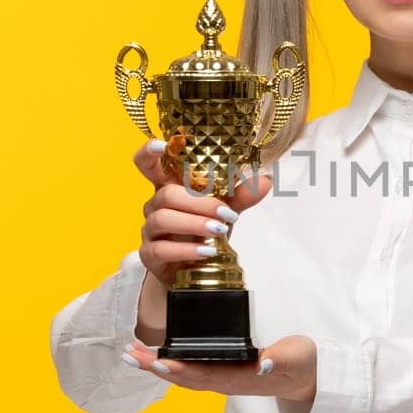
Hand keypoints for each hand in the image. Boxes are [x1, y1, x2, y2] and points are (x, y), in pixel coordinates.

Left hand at [121, 335, 317, 404]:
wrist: (307, 380)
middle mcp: (225, 382)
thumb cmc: (302, 365)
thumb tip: (264, 363)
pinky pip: (190, 369)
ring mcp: (222, 378)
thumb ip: (283, 359)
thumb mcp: (298, 357)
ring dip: (156, 366)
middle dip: (154, 367)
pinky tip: (155, 354)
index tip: (156, 362)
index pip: (203, 375)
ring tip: (131, 353)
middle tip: (128, 354)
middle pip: (184, 377)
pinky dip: (169, 362)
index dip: (179, 370)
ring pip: (183, 375)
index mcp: (239, 378)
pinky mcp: (222, 372)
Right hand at [133, 132, 271, 289]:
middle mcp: (155, 205)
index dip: (148, 151)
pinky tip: (207, 251)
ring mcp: (149, 230)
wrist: (193, 268)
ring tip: (219, 230)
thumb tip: (265, 180)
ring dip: (195, 223)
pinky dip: (186, 250)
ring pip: (163, 219)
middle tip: (226, 213)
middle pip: (167, 194)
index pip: (147, 164)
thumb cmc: (203, 231)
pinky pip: (161, 249)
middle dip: (199, 202)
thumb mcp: (224, 210)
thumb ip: (240, 195)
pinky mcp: (149, 255)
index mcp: (169, 186)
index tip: (161, 144)